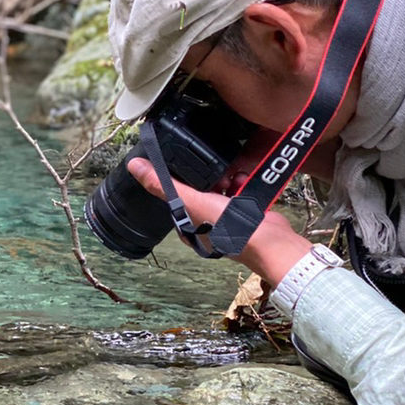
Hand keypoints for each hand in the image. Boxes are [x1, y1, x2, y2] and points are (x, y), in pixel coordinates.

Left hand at [126, 158, 312, 284]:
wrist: (270, 240)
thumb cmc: (230, 229)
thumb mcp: (191, 202)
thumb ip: (164, 185)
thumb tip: (134, 167)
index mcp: (187, 224)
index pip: (176, 195)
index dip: (181, 178)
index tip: (186, 165)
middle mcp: (205, 221)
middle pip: (200, 188)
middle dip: (208, 176)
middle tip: (215, 174)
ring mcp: (225, 217)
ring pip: (220, 187)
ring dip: (226, 178)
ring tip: (231, 179)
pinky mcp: (244, 211)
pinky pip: (238, 190)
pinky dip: (241, 183)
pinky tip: (243, 182)